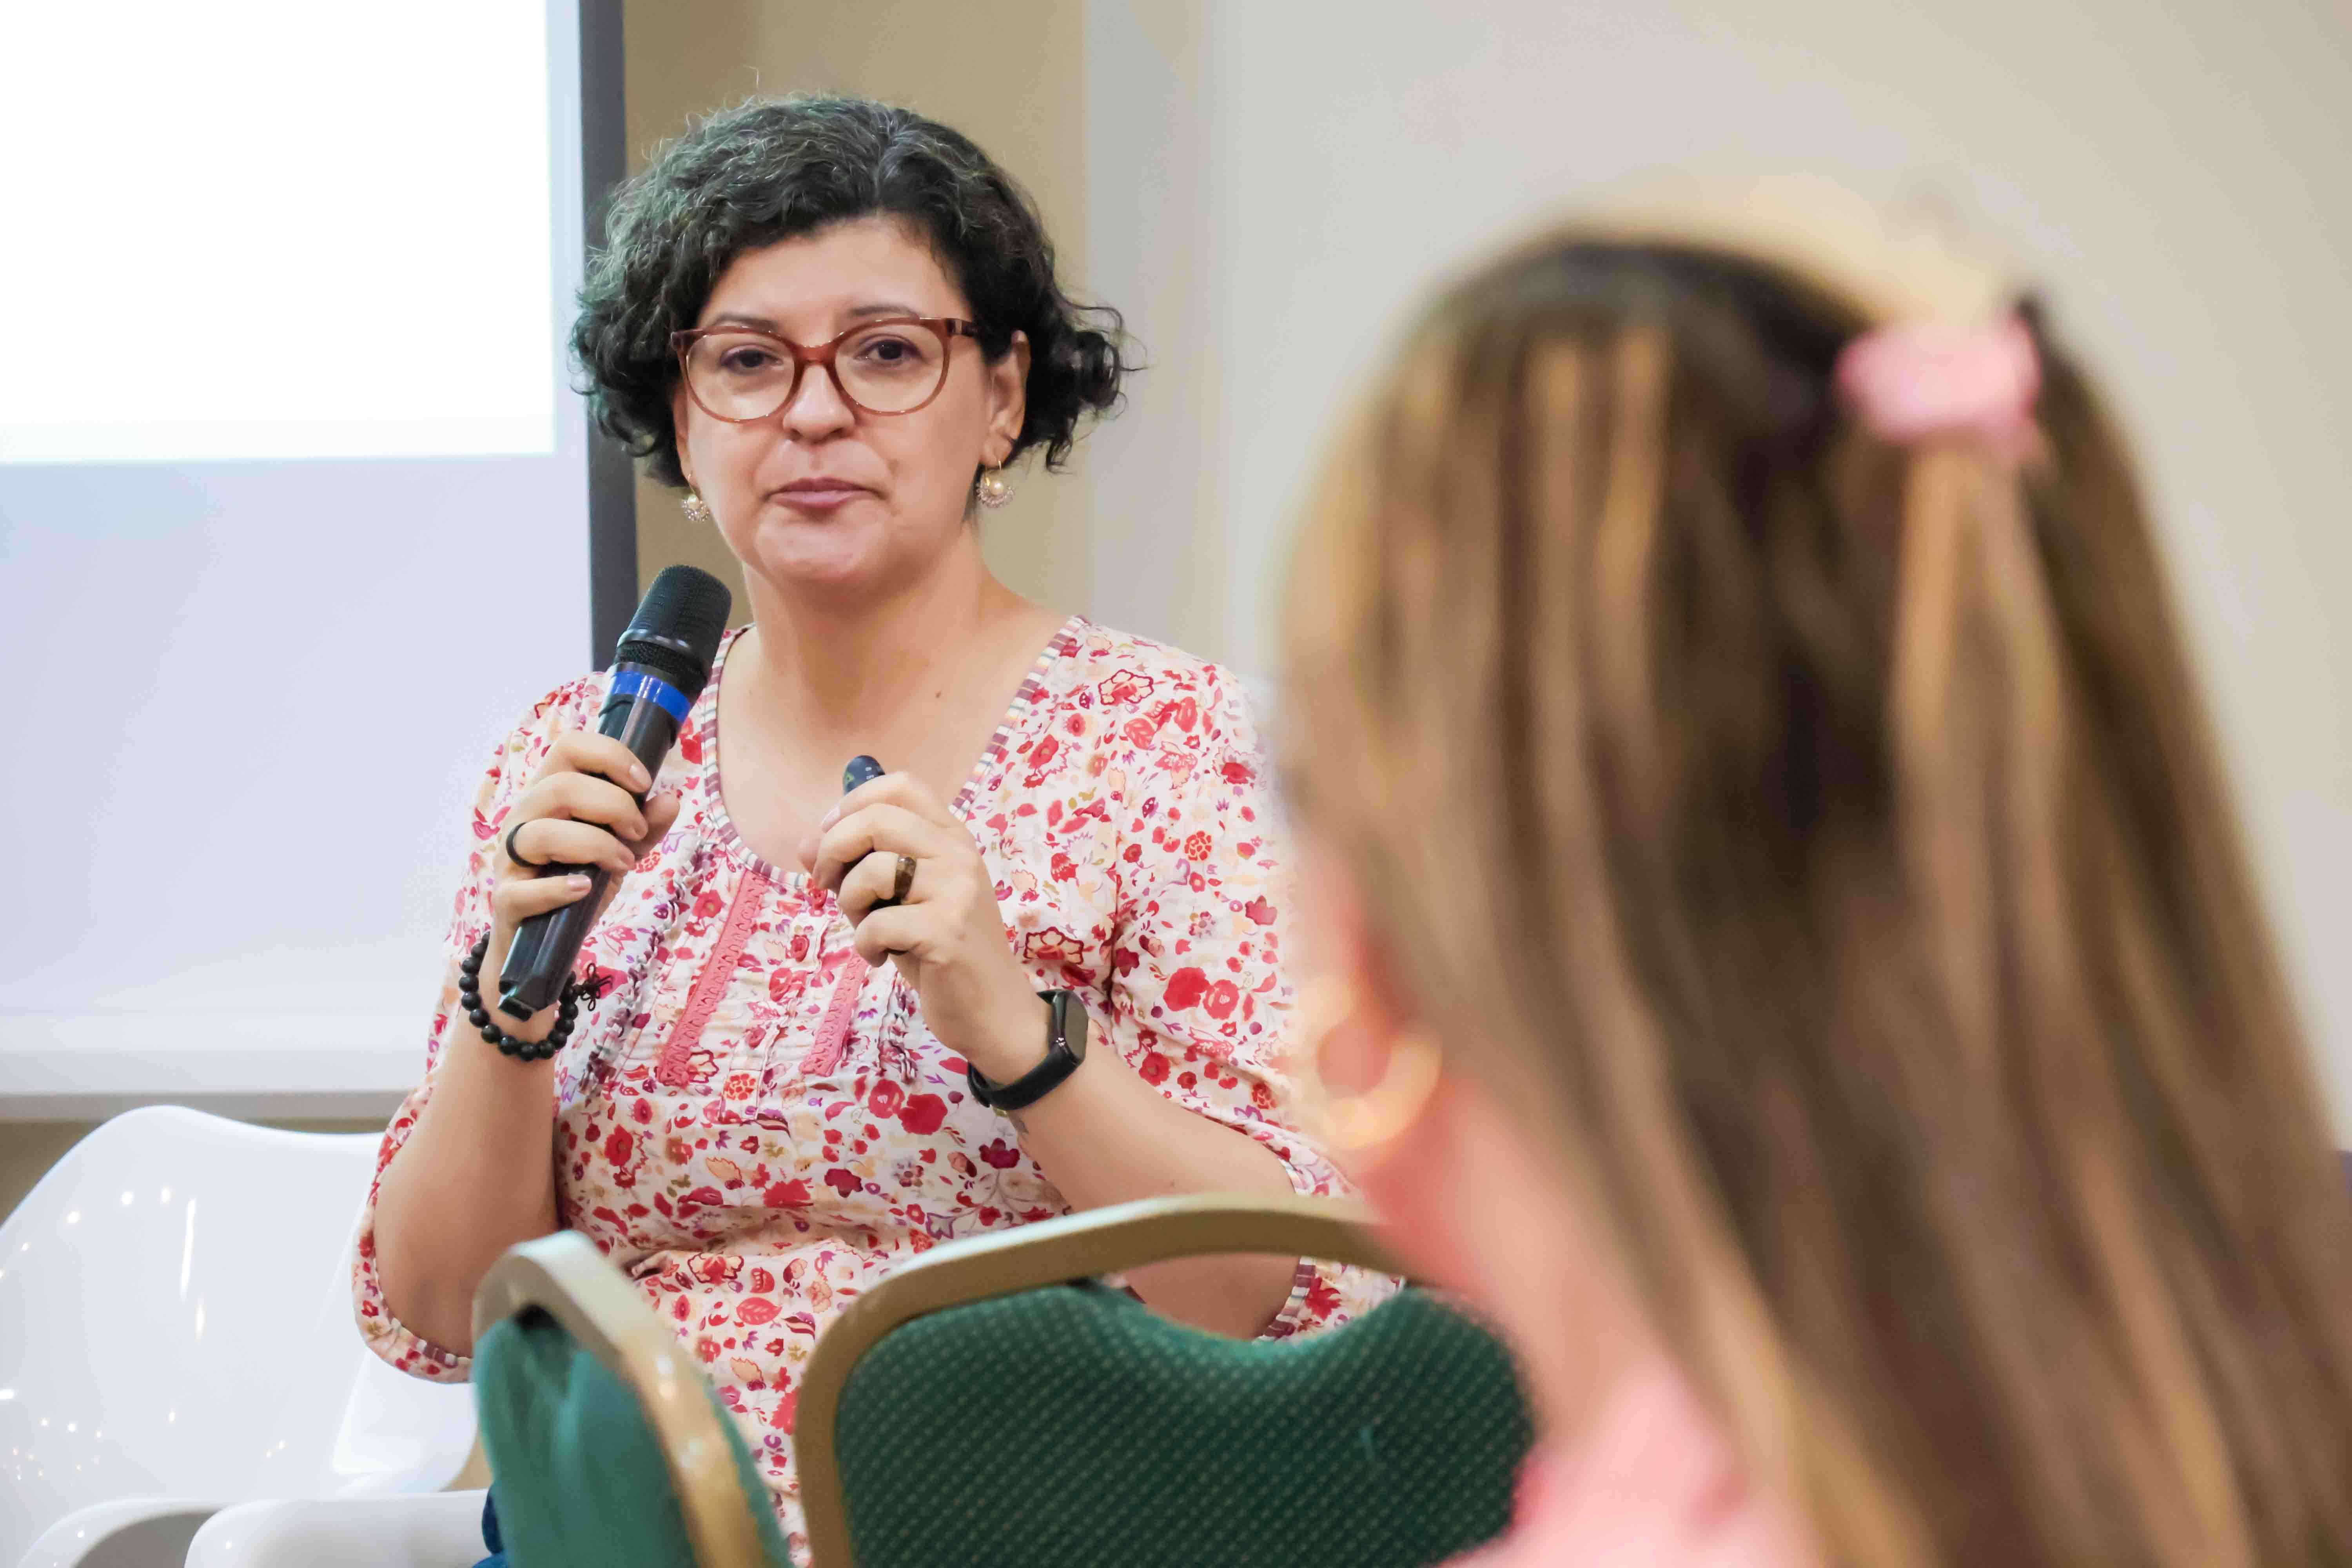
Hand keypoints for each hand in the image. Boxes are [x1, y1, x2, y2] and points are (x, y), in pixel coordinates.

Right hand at [481, 732, 678, 1043]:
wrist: (542, 943)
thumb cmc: (577, 883)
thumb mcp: (618, 851)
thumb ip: (645, 826)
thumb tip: (672, 798)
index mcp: (549, 795)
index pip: (569, 747)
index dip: (610, 755)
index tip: (644, 781)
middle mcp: (524, 819)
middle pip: (559, 787)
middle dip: (613, 805)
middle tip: (638, 833)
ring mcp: (510, 860)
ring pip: (540, 834)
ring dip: (594, 845)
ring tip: (623, 863)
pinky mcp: (507, 900)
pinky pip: (523, 890)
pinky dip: (558, 889)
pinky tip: (585, 889)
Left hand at [799, 772, 1041, 1081]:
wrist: (992, 1010)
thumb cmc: (942, 952)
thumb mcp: (898, 901)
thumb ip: (858, 867)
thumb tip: (804, 843)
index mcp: (950, 838)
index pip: (900, 785)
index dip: (852, 804)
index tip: (830, 838)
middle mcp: (958, 854)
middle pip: (876, 819)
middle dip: (833, 849)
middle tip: (827, 883)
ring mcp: (956, 890)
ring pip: (873, 870)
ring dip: (850, 903)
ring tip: (867, 928)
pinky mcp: (947, 931)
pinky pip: (877, 924)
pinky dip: (865, 945)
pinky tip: (881, 958)